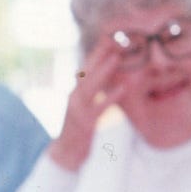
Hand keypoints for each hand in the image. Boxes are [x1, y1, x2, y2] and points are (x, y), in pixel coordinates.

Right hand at [48, 38, 129, 170]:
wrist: (66, 153)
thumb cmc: (79, 130)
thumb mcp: (85, 108)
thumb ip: (93, 93)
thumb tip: (106, 78)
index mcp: (75, 92)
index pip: (86, 68)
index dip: (97, 53)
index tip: (109, 38)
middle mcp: (74, 97)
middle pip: (87, 71)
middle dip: (99, 54)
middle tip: (113, 40)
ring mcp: (78, 110)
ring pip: (91, 86)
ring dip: (104, 71)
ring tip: (117, 58)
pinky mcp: (85, 123)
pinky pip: (100, 107)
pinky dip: (111, 97)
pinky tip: (123, 88)